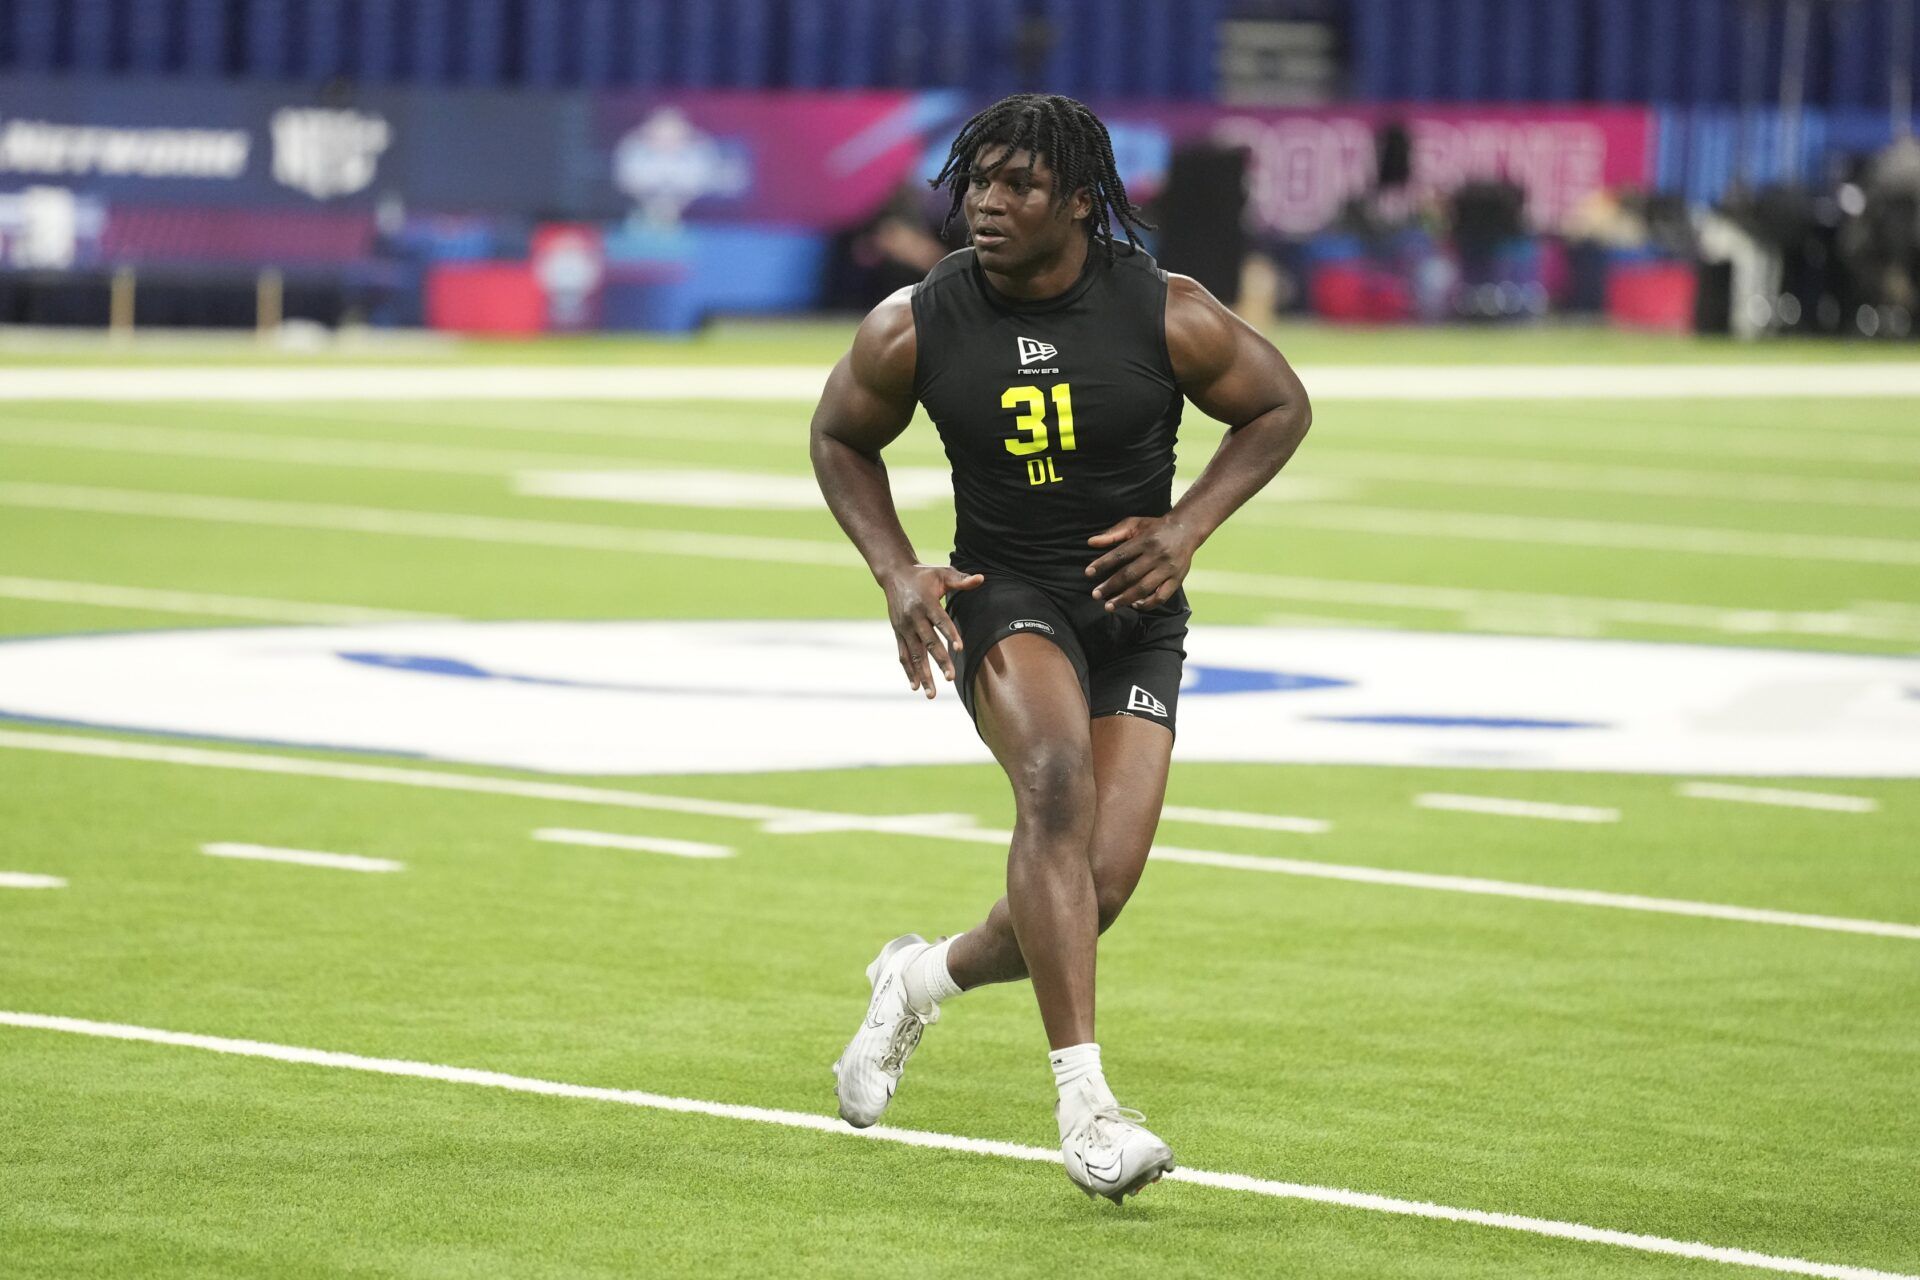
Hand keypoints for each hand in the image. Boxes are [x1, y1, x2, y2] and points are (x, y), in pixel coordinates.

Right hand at [881, 565, 983, 697]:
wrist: (894, 574)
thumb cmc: (924, 574)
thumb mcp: (942, 573)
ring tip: (932, 694)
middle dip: (940, 660)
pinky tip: (916, 687)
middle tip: (951, 677)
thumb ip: (961, 580)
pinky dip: (909, 671)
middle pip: (929, 642)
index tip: (959, 648)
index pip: (940, 620)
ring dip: (923, 674)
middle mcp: (914, 617)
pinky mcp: (898, 633)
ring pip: (914, 654)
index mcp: (926, 602)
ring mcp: (904, 627)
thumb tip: (981, 578)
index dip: (950, 634)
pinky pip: (903, 655)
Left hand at [1084, 515, 1196, 611]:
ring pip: (1143, 588)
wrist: (1187, 529)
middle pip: (1130, 575)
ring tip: (1109, 606)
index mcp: (1145, 540)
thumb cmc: (1155, 527)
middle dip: (1110, 586)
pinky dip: (1147, 604)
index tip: (1088, 573)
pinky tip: (1134, 605)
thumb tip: (1090, 542)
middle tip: (1095, 595)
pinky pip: (1161, 597)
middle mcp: (1156, 555)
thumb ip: (1113, 534)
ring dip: (1125, 599)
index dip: (1103, 564)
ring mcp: (1167, 569)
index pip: (1120, 554)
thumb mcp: (1135, 524)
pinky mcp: (1177, 580)